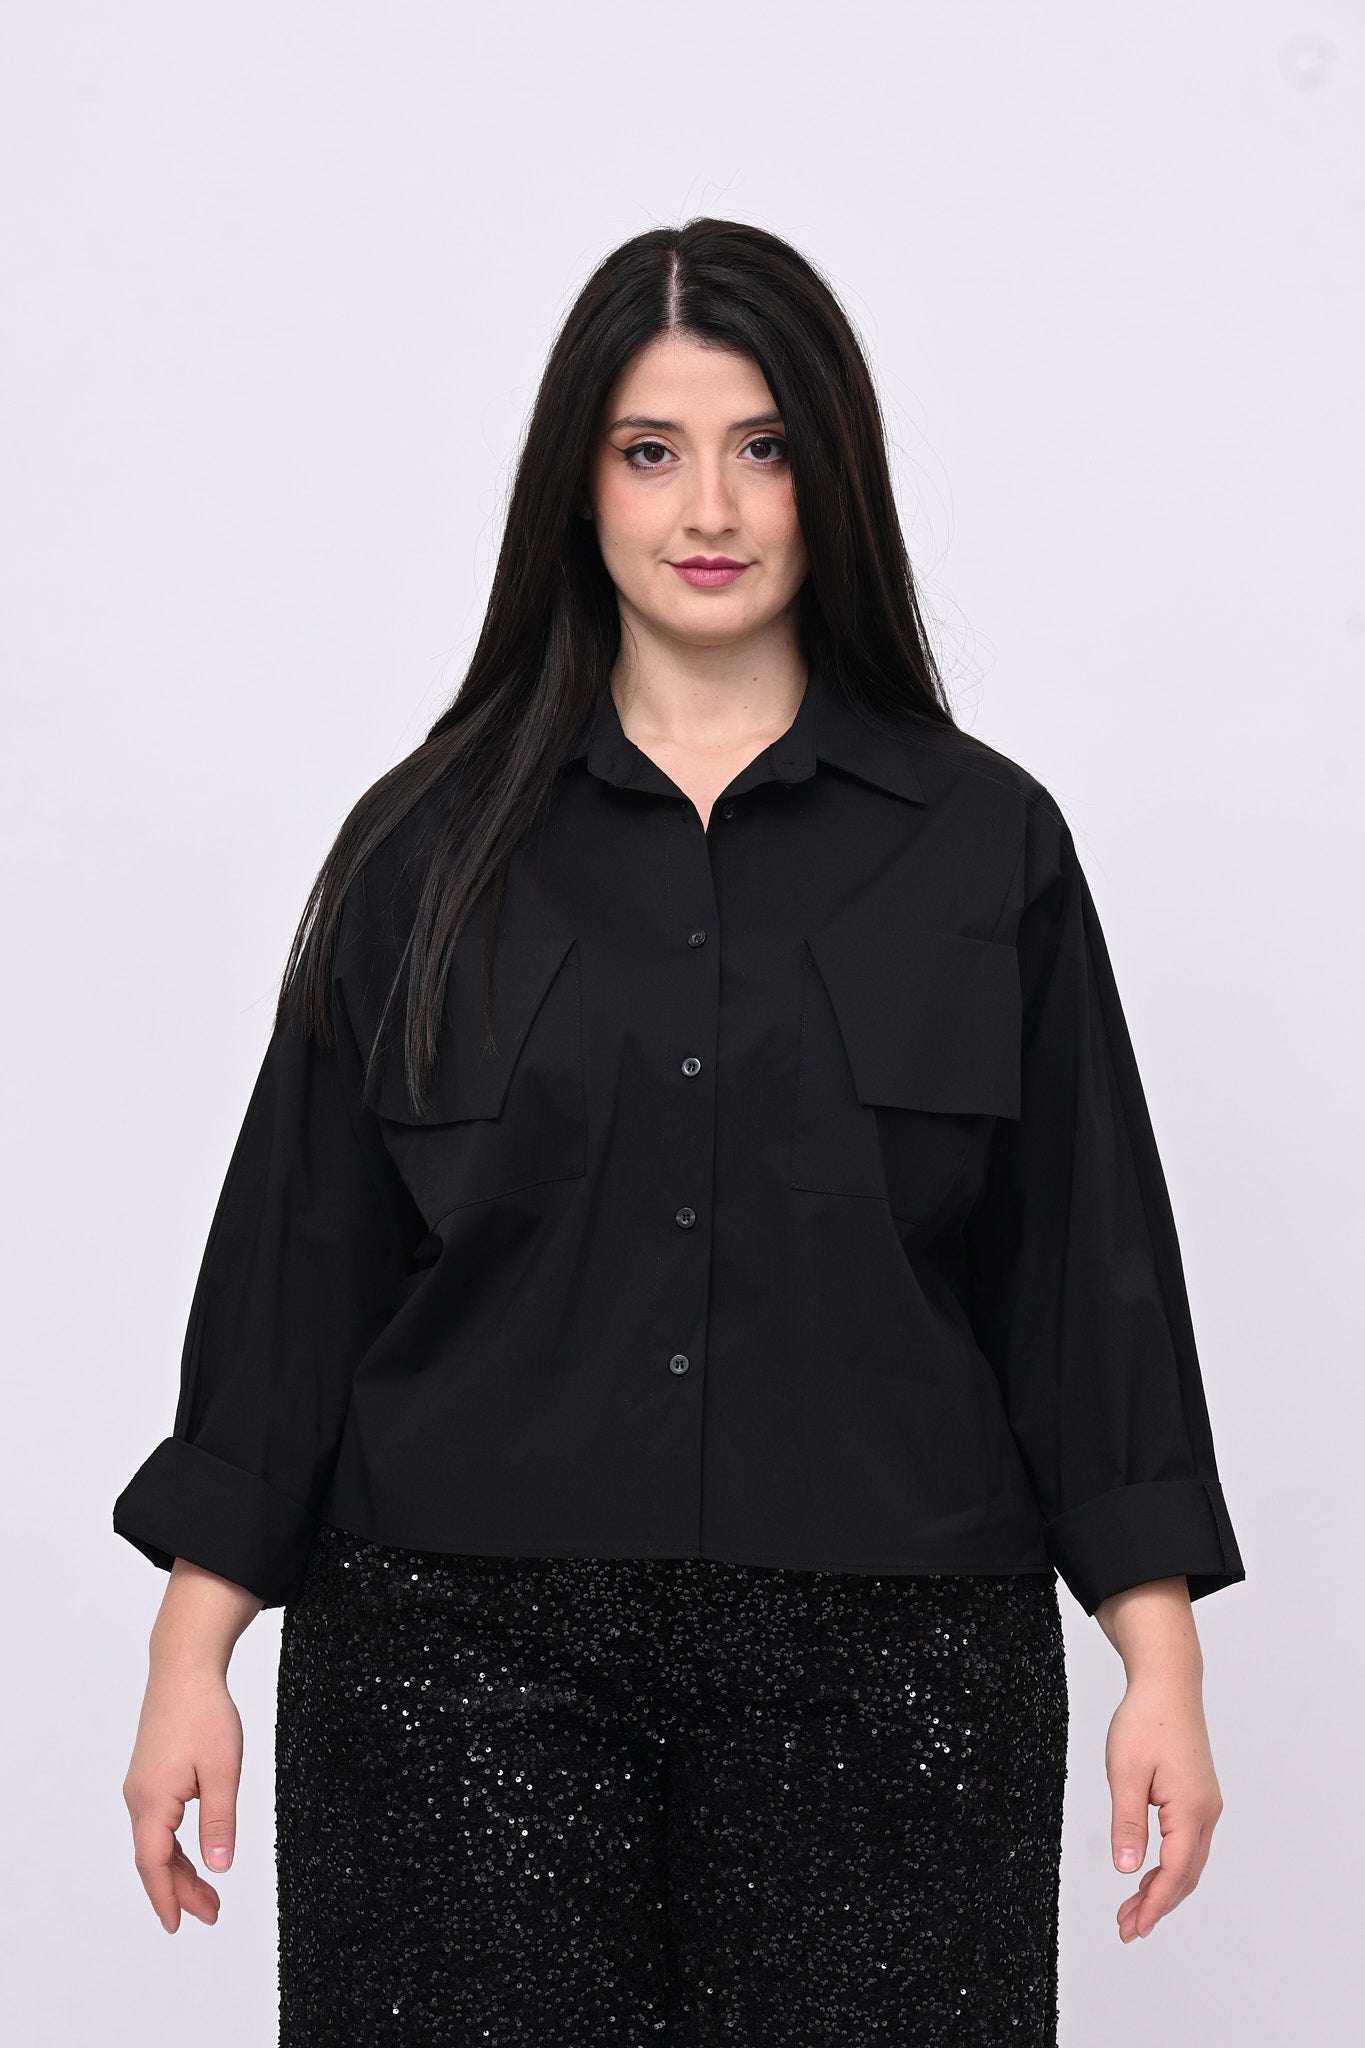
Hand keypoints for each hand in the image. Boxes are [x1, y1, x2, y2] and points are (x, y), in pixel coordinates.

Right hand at [122, 1658, 244, 1931]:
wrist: (184, 1669)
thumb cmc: (204, 1713)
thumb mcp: (221, 1771)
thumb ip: (219, 1822)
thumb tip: (220, 1868)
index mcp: (152, 1801)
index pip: (153, 1864)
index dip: (166, 1898)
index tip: (177, 1926)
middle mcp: (139, 1798)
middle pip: (154, 1858)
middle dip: (181, 1890)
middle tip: (212, 1913)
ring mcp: (141, 1786)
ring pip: (156, 1842)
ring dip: (179, 1869)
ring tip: (209, 1893)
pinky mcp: (150, 1776)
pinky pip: (158, 1824)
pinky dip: (174, 1846)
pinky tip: (192, 1854)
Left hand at [1105, 1672, 1223, 1941]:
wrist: (1167, 1683)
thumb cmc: (1145, 1720)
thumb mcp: (1125, 1772)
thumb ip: (1127, 1823)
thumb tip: (1127, 1870)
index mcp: (1191, 1809)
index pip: (1175, 1872)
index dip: (1154, 1905)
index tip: (1134, 1929)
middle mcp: (1206, 1812)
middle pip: (1186, 1875)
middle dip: (1157, 1905)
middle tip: (1126, 1928)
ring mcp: (1206, 1804)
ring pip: (1188, 1862)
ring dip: (1163, 1888)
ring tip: (1131, 1909)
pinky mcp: (1198, 1796)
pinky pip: (1188, 1844)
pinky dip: (1169, 1867)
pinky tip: (1148, 1873)